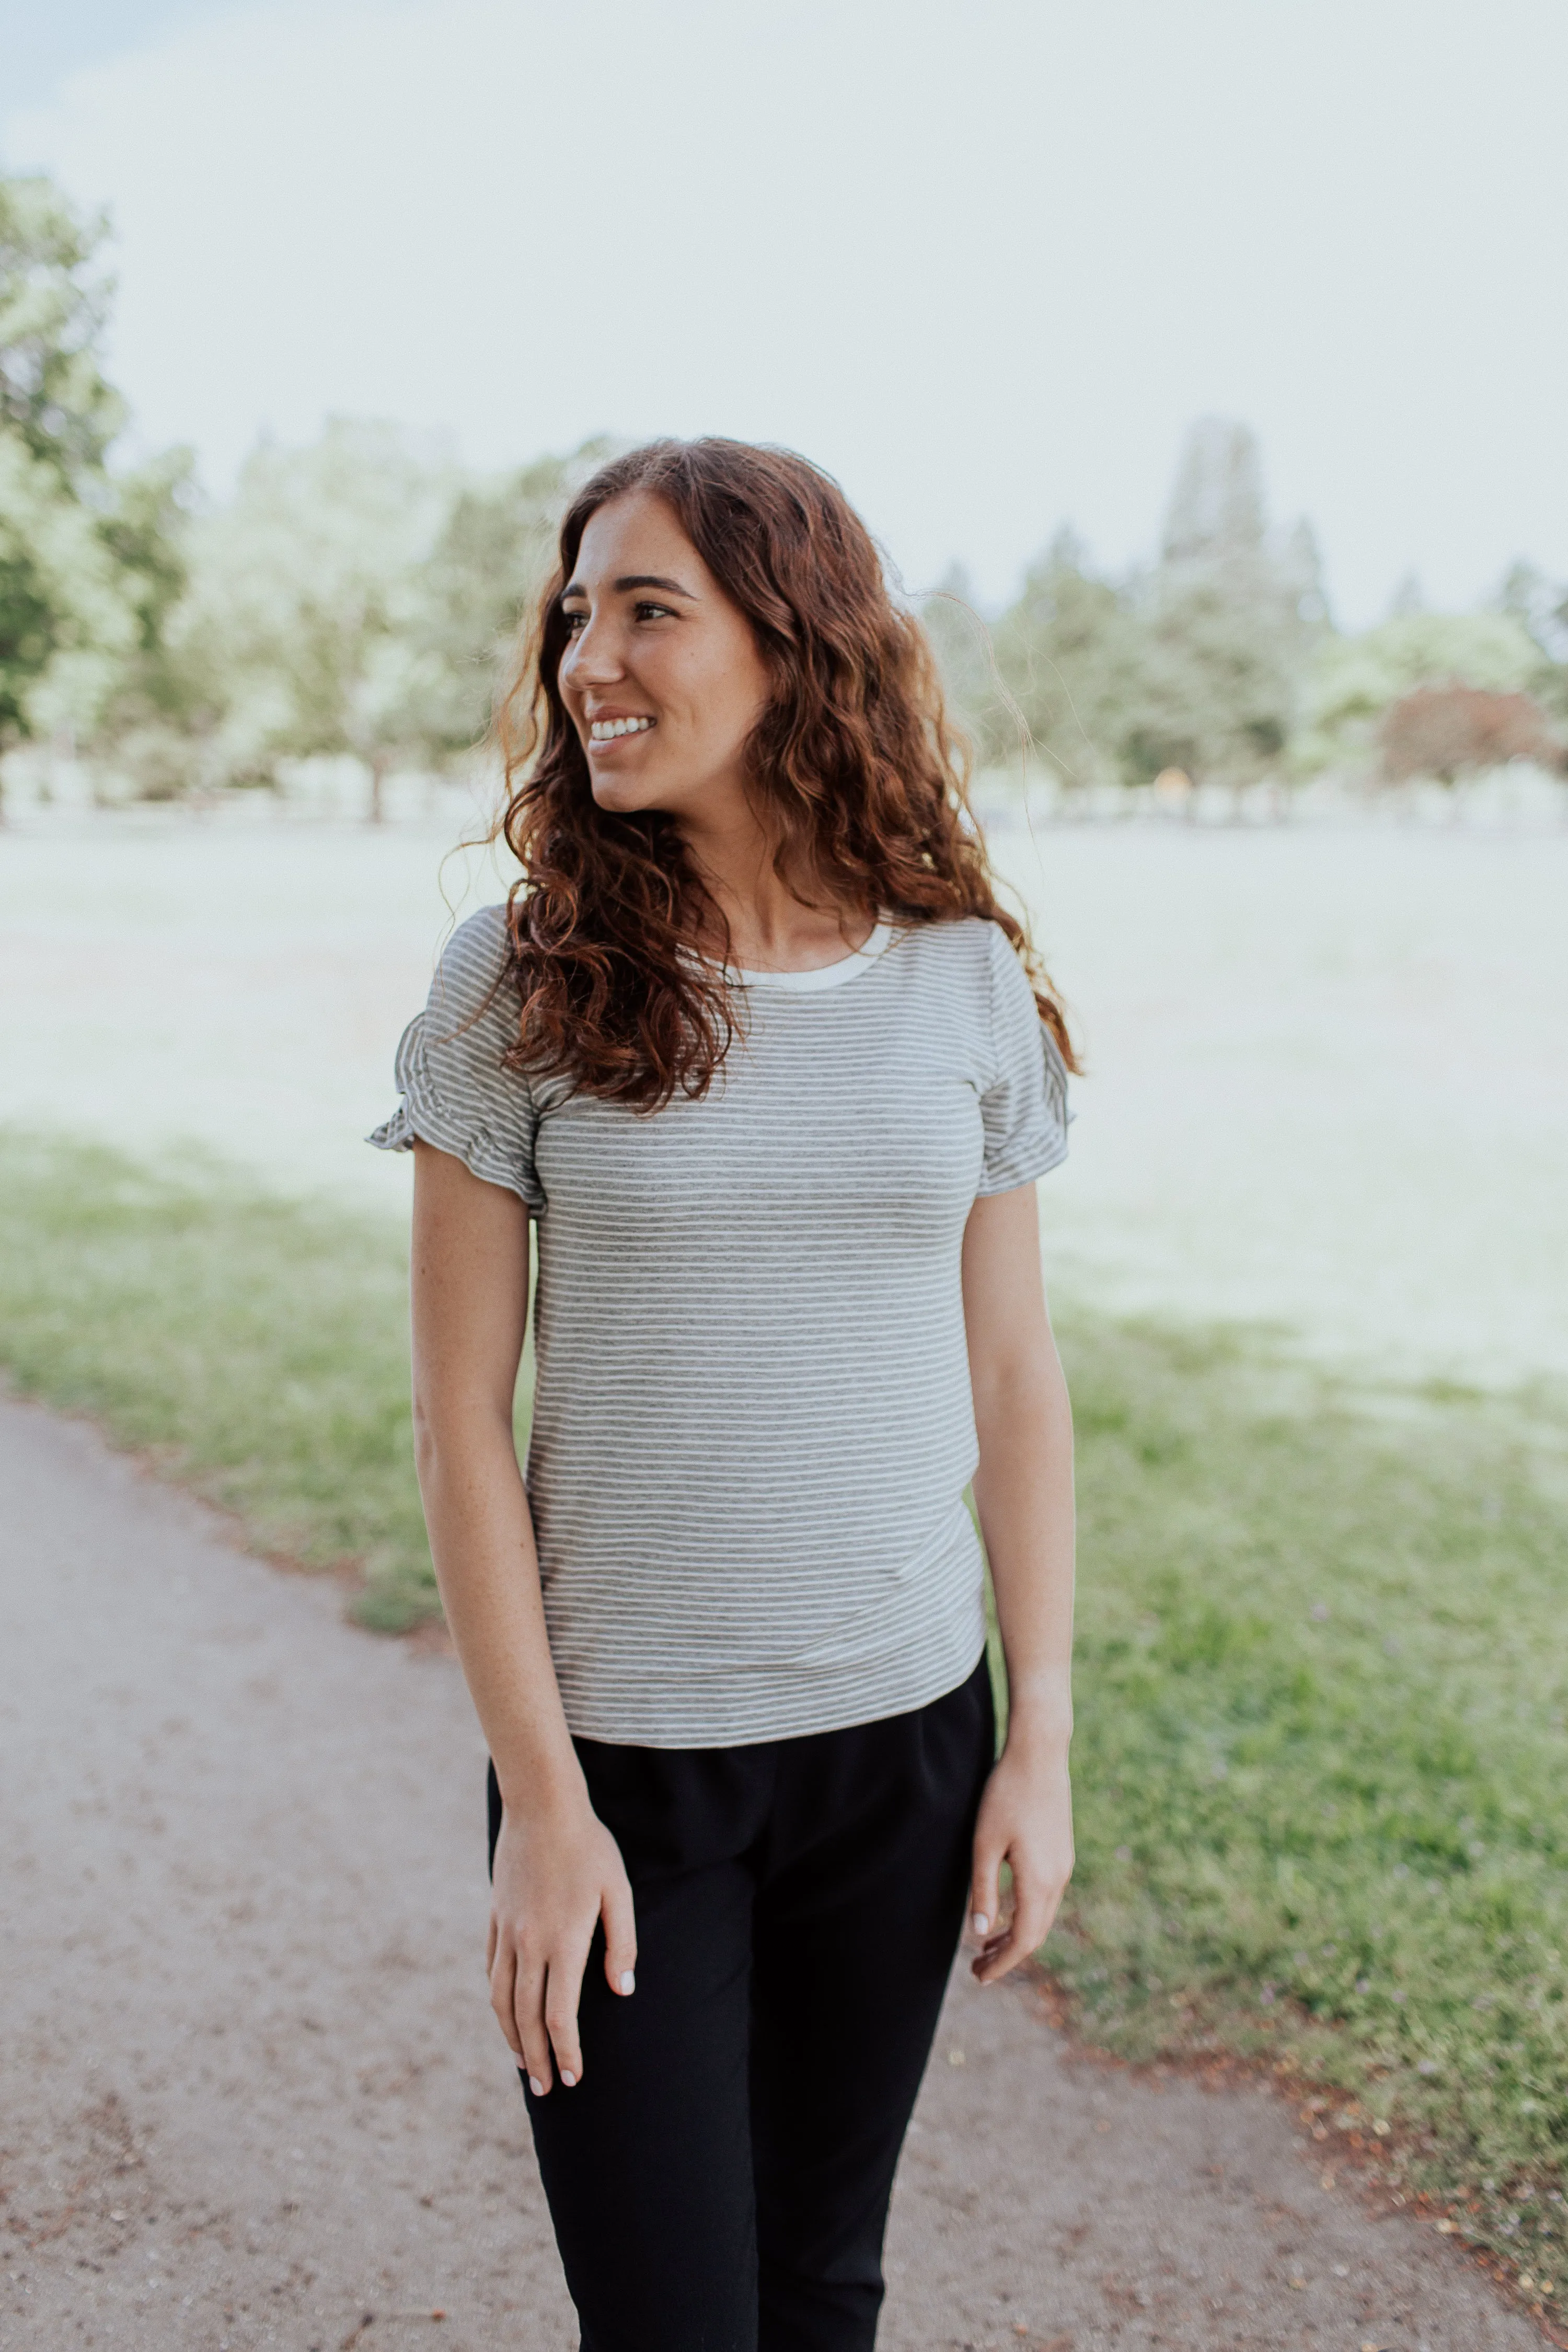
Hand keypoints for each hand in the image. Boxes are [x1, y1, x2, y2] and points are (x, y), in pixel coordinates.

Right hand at [486, 1792, 636, 2092]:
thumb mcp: (617, 1892)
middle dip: (536, 2058)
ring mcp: (507, 1931)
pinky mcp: (495, 1917)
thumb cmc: (590, 1848)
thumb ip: (621, 1945)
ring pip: (501, 1998)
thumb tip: (623, 1992)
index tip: (572, 2077)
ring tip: (523, 2063)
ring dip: (511, 2037)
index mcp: (563, 1942)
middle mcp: (529, 1944)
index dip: (565, 2050)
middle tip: (545, 2090)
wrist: (542, 1807)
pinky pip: (491, 1969)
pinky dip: (497, 1999)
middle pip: (525, 2017)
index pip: (559, 2015)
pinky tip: (506, 2012)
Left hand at [968, 1740, 1073, 1984]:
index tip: (980, 1977)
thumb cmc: (1005, 1795)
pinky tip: (1006, 1910)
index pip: (1024, 1940)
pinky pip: (1046, 1896)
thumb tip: (980, 1933)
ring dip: (1016, 1934)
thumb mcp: (985, 1844)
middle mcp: (1058, 1878)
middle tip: (977, 1968)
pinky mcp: (1061, 1851)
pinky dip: (1025, 1913)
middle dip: (1007, 1954)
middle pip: (1036, 1932)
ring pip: (1042, 1915)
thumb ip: (983, 1890)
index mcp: (1039, 1881)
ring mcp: (1063, 1864)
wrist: (1040, 1754)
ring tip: (986, 1944)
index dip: (1002, 1963)